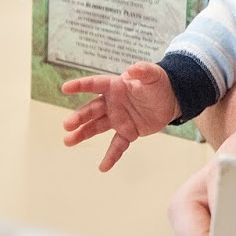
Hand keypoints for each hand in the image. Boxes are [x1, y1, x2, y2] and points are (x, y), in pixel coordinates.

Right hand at [60, 62, 180, 171]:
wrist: (170, 100)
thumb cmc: (158, 83)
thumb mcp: (153, 75)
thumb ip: (143, 71)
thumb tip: (133, 68)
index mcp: (115, 86)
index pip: (95, 84)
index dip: (80, 85)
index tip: (65, 88)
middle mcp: (112, 103)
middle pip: (92, 109)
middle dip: (79, 117)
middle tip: (67, 125)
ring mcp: (118, 118)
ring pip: (97, 127)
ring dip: (83, 134)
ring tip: (68, 141)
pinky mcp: (127, 132)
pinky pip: (117, 145)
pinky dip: (111, 156)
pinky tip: (103, 167)